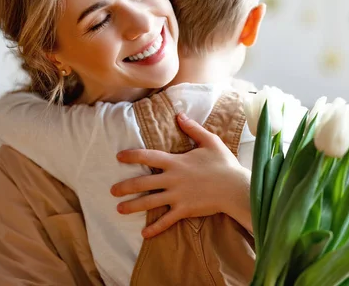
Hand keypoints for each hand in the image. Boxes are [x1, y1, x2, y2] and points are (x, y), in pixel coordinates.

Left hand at [110, 112, 251, 237]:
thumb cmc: (224, 163)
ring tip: (119, 209)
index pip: (148, 156)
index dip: (132, 155)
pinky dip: (155, 228)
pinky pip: (166, 220)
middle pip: (143, 182)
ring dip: (132, 206)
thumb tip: (179, 115)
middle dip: (125, 186)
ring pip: (149, 202)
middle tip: (112, 190)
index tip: (119, 156)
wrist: (235, 187)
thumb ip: (193, 129)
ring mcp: (177, 196)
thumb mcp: (210, 141)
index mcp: (176, 161)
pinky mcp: (184, 210)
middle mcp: (172, 179)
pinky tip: (144, 233)